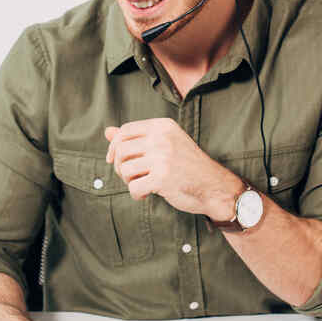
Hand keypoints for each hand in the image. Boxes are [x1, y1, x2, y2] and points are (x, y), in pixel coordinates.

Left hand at [105, 118, 243, 220]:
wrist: (214, 186)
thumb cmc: (188, 166)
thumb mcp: (165, 144)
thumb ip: (137, 138)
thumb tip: (107, 131)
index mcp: (163, 126)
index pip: (125, 131)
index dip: (114, 146)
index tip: (112, 160)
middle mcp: (162, 138)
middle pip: (121, 150)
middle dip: (119, 166)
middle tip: (131, 176)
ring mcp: (162, 157)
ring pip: (124, 169)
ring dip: (129, 181)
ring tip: (142, 184)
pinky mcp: (162, 178)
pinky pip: (133, 187)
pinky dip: (137, 194)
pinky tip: (147, 194)